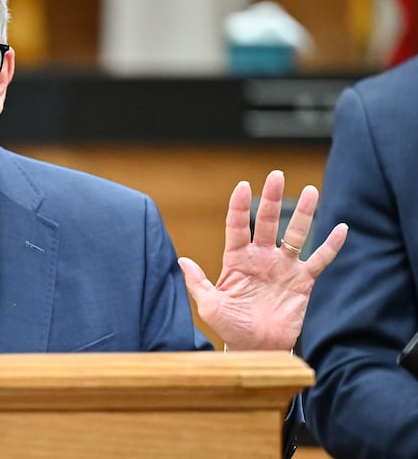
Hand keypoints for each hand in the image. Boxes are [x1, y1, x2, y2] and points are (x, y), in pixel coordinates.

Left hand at [179, 170, 348, 350]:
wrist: (255, 348)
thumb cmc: (230, 326)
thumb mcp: (209, 305)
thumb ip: (198, 282)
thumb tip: (181, 259)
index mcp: (236, 259)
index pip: (237, 226)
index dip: (239, 206)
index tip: (243, 185)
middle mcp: (261, 258)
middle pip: (267, 222)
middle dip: (272, 199)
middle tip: (277, 175)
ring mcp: (283, 267)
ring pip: (295, 234)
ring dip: (304, 213)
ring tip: (312, 191)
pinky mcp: (303, 281)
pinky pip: (319, 260)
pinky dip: (331, 245)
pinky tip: (342, 228)